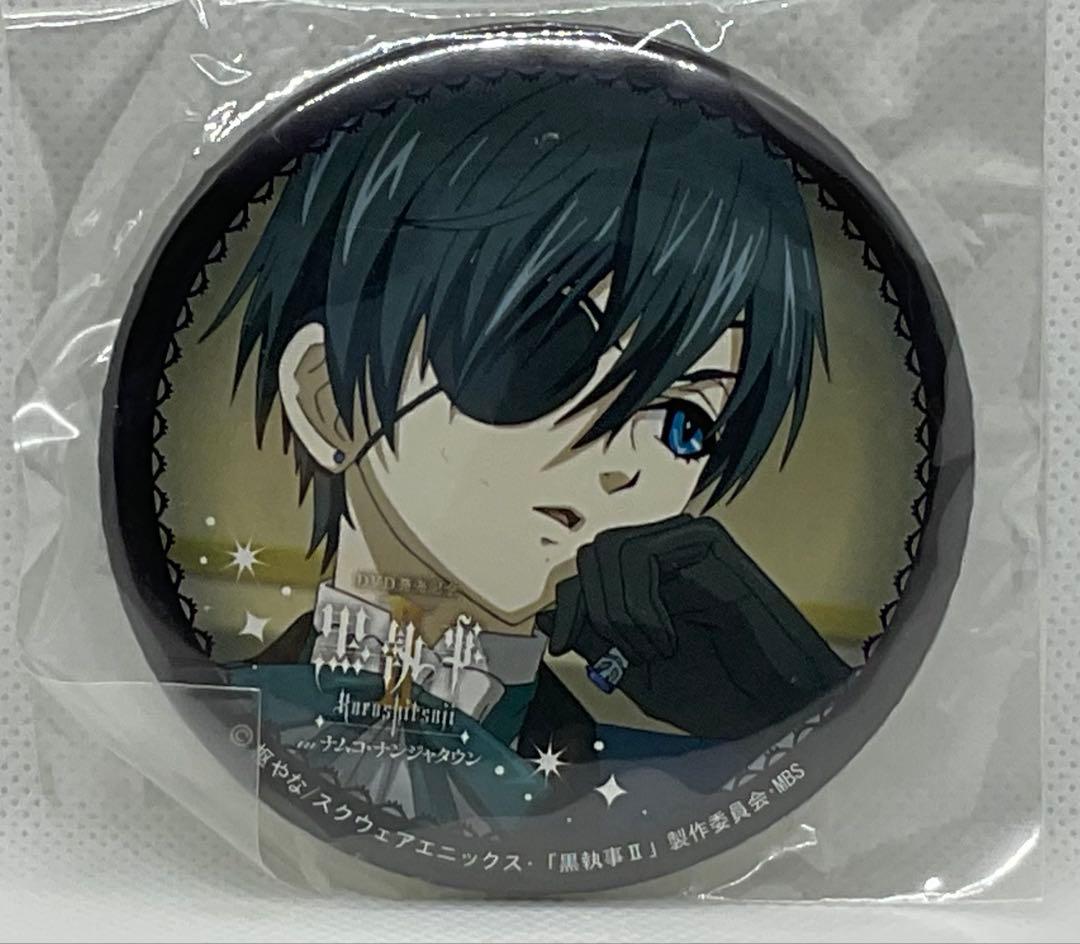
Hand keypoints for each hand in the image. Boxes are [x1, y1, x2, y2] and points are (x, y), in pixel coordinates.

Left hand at [535, 515, 850, 739]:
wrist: (777, 708)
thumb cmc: (721, 692)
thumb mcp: (636, 674)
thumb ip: (595, 640)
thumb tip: (546, 615)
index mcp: (647, 581)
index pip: (586, 569)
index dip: (565, 604)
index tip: (560, 644)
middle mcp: (665, 553)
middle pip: (593, 553)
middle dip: (591, 610)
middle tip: (623, 656)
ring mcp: (686, 543)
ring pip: (611, 550)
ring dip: (618, 613)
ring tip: (651, 651)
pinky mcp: (707, 542)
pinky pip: (642, 556)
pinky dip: (640, 607)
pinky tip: (666, 640)